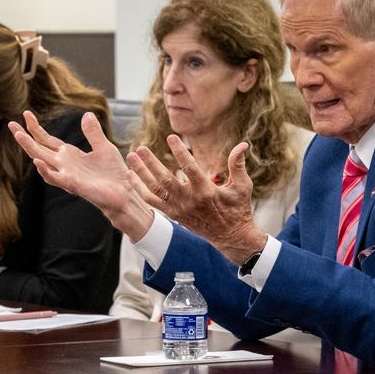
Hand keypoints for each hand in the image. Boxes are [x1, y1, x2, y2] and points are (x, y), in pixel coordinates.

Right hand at [9, 111, 153, 239]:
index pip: (47, 140)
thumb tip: (87, 114)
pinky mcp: (73, 185)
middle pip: (38, 149)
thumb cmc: (113, 173)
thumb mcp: (104, 147)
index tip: (26, 113)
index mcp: (69, 155)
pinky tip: (37, 162)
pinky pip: (56, 178)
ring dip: (30, 149)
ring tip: (19, 135)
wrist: (124, 192)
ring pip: (42, 162)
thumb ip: (93, 133)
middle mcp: (64, 165)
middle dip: (24, 137)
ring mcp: (66, 175)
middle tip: (10, 123)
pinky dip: (46, 171)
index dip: (36, 128)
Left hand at [126, 137, 265, 263]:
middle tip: (141, 148)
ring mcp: (179, 209)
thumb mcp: (242, 186)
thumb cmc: (238, 208)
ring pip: (155, 189)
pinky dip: (139, 188)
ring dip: (141, 173)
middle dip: (151, 163)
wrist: (230, 236)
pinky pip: (152, 201)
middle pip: (165, 179)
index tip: (171, 137)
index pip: (189, 168)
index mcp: (206, 191)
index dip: (180, 152)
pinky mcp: (173, 214)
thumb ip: (238, 164)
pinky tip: (131, 175)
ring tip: (131, 156)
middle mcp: (189, 200)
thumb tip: (243, 144)